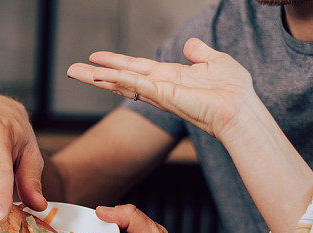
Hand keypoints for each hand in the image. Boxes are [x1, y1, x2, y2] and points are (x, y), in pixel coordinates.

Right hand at [67, 38, 259, 141]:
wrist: (241, 110)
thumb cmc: (233, 91)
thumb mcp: (216, 61)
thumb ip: (200, 52)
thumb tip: (190, 43)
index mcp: (169, 78)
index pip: (136, 69)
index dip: (116, 62)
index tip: (96, 58)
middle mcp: (159, 87)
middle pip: (120, 78)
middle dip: (96, 73)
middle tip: (71, 69)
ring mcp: (159, 93)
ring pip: (121, 82)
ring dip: (97, 77)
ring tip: (74, 71)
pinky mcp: (163, 96)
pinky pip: (136, 85)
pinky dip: (117, 79)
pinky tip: (100, 75)